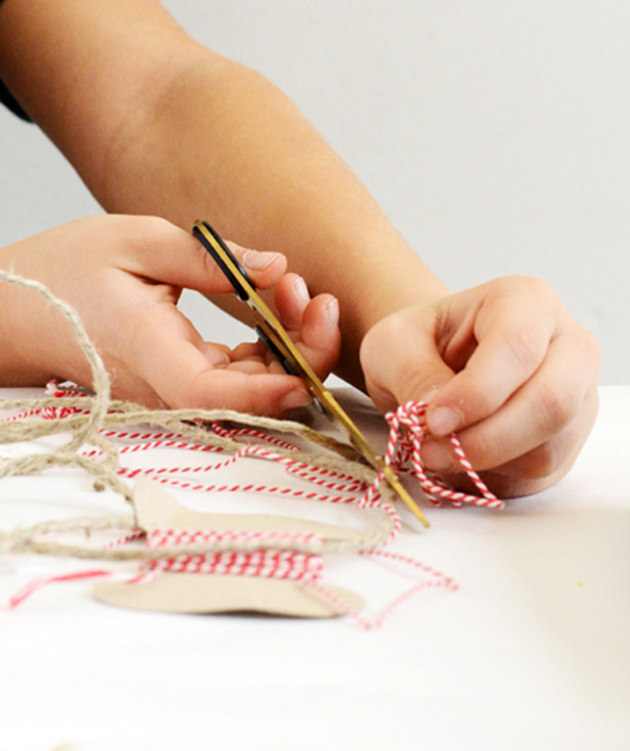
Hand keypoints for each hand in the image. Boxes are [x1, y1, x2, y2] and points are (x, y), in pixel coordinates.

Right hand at [0, 215, 339, 412]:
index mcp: (147, 350)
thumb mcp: (138, 241)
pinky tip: (278, 305)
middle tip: (320, 298)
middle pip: (250, 397)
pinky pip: (242, 375)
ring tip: (297, 290)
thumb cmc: (68, 270)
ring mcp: (177, 388)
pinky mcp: (187, 379)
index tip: (308, 371)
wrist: (25, 307)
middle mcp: (166, 383)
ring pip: (254, 389)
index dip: (265, 392)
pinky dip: (272, 347)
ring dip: (292, 347)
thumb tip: (276, 268)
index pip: (210, 393)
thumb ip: (211, 260)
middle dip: (303, 354)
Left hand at [359, 276, 599, 496]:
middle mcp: (568, 345)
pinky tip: (464, 457)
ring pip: (548, 449)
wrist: (436, 362)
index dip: (475, 394)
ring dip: (484, 463)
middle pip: (552, 403)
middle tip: (430, 451)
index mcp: (526, 301)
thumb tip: (442, 418)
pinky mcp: (570, 440)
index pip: (517, 348)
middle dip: (484, 440)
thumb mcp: (393, 344)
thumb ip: (413, 373)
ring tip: (437, 452)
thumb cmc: (421, 344)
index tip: (432, 421)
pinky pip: (542, 474)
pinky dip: (495, 478)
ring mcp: (578, 395)